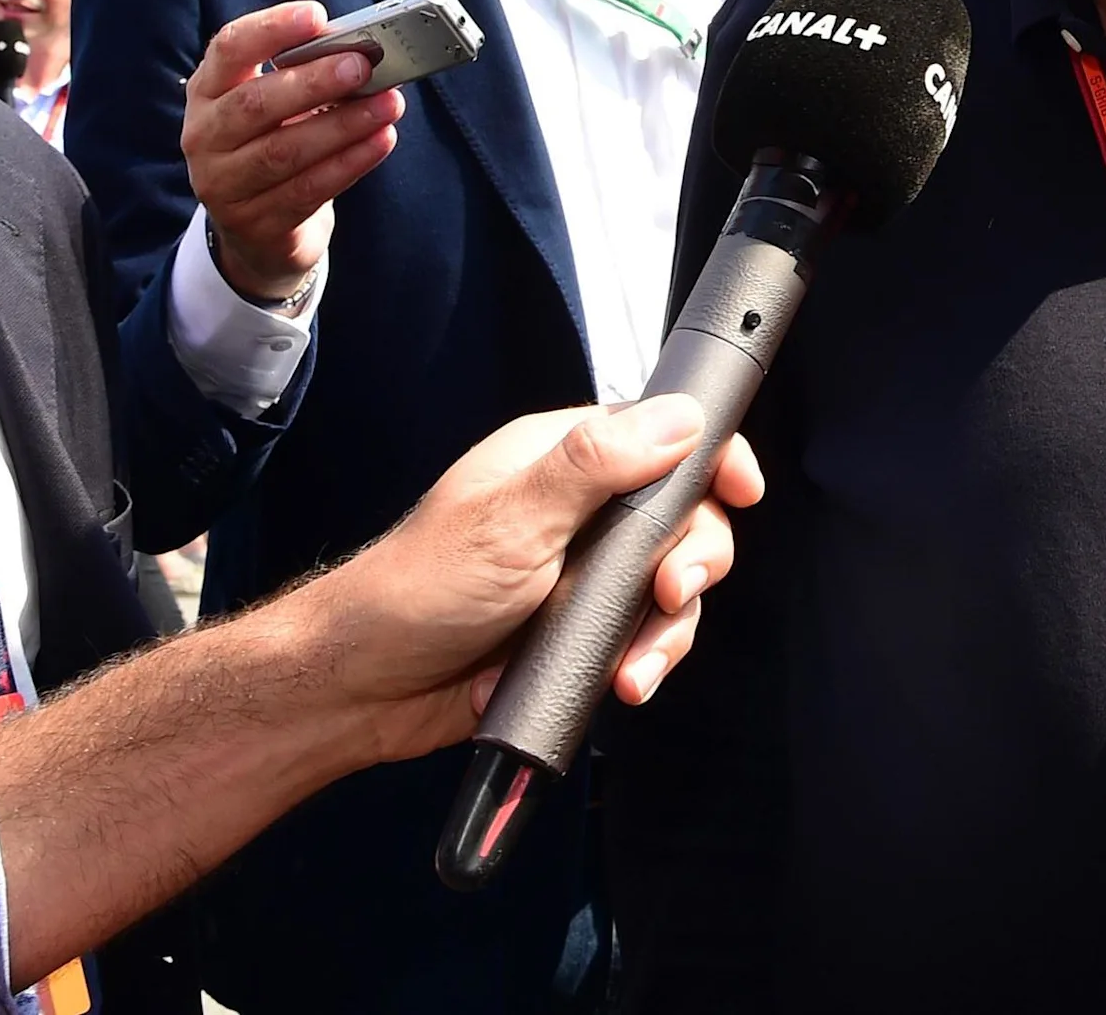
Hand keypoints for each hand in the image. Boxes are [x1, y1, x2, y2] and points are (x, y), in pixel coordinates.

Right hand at [184, 0, 403, 300]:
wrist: (256, 226)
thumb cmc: (272, 143)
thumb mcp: (274, 106)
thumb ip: (303, 76)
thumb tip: (362, 52)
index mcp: (207, 91)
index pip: (228, 49)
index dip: (271, 29)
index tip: (317, 16)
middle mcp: (204, 136)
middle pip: (255, 104)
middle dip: (313, 82)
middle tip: (362, 65)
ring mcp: (223, 184)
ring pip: (284, 151)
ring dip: (343, 125)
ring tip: (388, 104)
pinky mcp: (255, 222)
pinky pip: (308, 189)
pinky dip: (350, 162)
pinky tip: (381, 140)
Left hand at [302, 393, 766, 764]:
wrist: (363, 689)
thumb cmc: (417, 590)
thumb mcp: (513, 519)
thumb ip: (598, 464)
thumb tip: (679, 416)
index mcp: (560, 460)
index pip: (662, 436)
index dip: (711, 460)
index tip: (742, 491)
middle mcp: (578, 511)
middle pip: (683, 519)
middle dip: (693, 561)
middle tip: (670, 592)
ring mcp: (581, 574)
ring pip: (670, 588)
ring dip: (668, 629)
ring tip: (636, 668)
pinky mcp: (577, 632)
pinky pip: (641, 639)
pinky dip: (644, 662)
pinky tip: (621, 684)